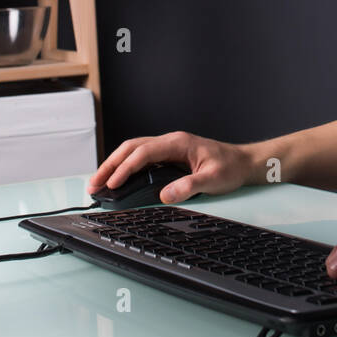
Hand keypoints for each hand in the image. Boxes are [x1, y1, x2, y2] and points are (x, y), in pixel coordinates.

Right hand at [86, 131, 255, 202]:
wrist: (243, 163)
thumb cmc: (230, 167)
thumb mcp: (213, 179)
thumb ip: (189, 186)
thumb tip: (165, 195)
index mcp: (178, 143)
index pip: (143, 152)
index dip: (125, 168)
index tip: (113, 184)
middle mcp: (170, 141)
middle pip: (131, 148)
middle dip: (110, 165)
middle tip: (94, 184)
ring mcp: (168, 147)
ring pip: (133, 151)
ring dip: (114, 165)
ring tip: (99, 183)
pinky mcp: (168, 156)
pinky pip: (140, 157)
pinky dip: (125, 167)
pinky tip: (118, 178)